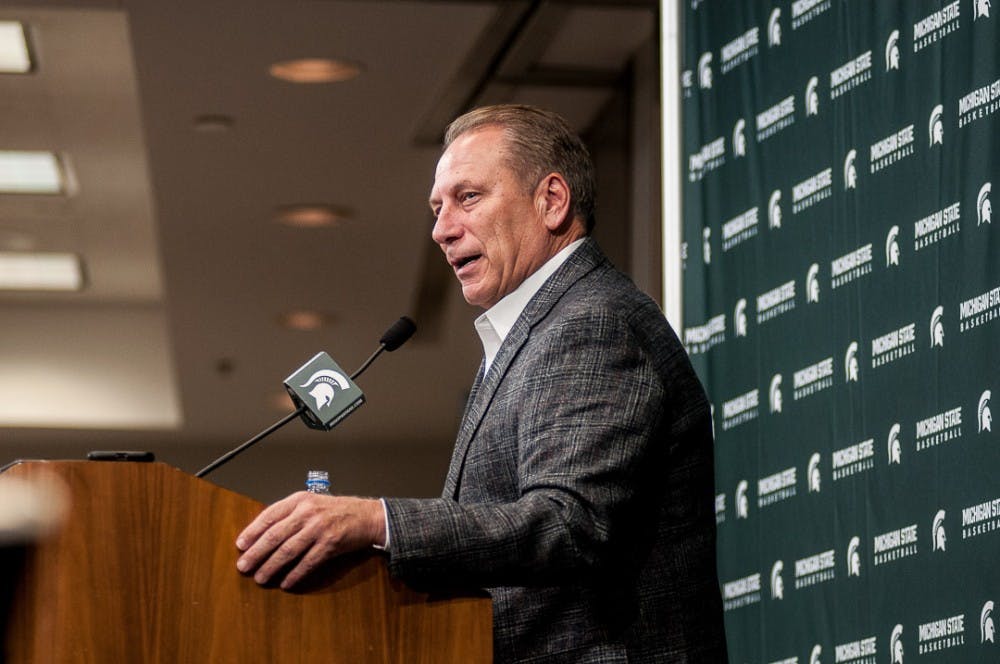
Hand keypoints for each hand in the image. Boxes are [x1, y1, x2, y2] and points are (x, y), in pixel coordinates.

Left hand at [235, 491, 384, 588]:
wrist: (368, 516)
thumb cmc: (336, 511)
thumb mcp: (311, 503)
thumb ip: (290, 514)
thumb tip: (262, 534)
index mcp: (300, 500)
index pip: (269, 515)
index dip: (252, 531)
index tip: (240, 545)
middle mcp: (308, 512)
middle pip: (275, 535)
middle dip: (256, 552)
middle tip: (243, 566)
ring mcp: (319, 528)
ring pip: (288, 550)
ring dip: (271, 566)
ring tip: (260, 577)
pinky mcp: (331, 544)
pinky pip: (308, 562)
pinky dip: (295, 574)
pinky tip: (285, 583)